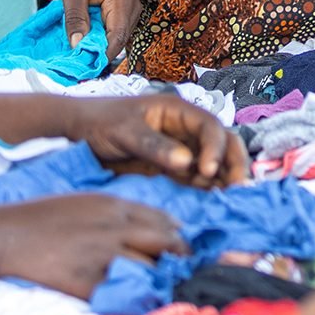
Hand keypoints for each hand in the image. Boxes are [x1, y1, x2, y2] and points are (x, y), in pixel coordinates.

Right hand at [0, 194, 185, 297]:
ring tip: (159, 289)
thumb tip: (152, 227)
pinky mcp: (88, 284)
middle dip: (179, 259)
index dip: (177, 236)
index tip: (182, 248)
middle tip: (181, 271)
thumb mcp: (87, 202)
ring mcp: (102, 257)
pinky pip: (122, 294)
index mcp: (115, 206)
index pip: (164, 220)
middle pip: (167, 244)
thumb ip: (119, 213)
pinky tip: (134, 302)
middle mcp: (115, 229)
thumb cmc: (43, 216)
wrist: (6, 235)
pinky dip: (132, 299)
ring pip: (150, 271)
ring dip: (158, 281)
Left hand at [55, 0, 139, 59]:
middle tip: (70, 61)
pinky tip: (78, 37)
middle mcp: (132, 10)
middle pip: (116, 43)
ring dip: (93, 46)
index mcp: (124, 2)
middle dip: (95, 53)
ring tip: (72, 49)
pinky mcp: (119, 16)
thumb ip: (75, 16)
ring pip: (112, 41)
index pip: (116, 40)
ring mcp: (128, 14)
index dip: (98, 56)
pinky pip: (108, 34)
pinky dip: (94, 38)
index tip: (77, 67)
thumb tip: (77, 45)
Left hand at [71, 93, 248, 188]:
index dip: (216, 148)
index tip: (208, 171)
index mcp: (178, 111)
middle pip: (222, 143)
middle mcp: (185, 130)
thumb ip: (154, 146)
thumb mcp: (125, 131)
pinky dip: (207, 190)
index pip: (210, 127)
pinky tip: (212, 203)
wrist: (78, 132)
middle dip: (233, 163)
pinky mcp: (172, 169)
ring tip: (228, 201)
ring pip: (213, 163)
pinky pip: (195, 179)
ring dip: (223, 180)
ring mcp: (180, 150)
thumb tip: (187, 162)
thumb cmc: (100, 122)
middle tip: (236, 189)